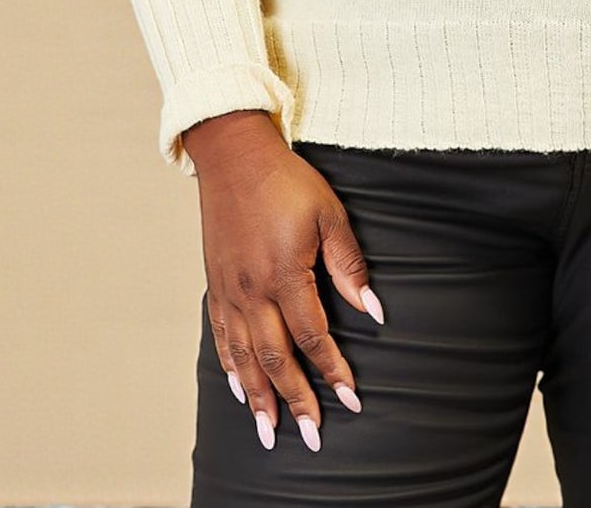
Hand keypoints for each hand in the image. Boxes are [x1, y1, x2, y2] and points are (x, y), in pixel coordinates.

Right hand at [183, 110, 384, 449]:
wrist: (234, 155)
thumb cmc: (286, 182)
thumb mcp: (329, 215)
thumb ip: (349, 266)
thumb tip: (374, 311)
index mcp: (285, 274)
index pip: (313, 337)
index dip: (332, 370)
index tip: (350, 399)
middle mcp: (253, 290)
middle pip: (275, 358)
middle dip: (294, 401)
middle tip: (310, 437)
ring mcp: (230, 289)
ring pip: (244, 357)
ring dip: (258, 397)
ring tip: (269, 431)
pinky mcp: (216, 282)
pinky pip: (221, 336)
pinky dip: (230, 366)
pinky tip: (238, 387)